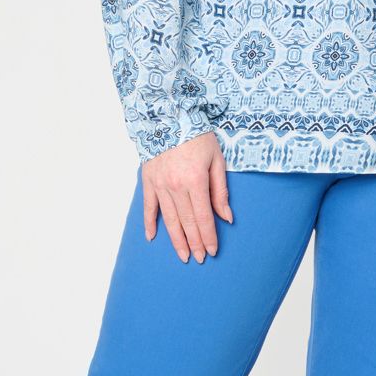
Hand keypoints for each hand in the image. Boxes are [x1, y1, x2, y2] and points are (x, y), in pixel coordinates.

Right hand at [140, 132, 233, 261]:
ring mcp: (160, 185)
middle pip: (187, 222)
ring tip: (182, 256)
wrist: (168, 116)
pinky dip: (149, 223)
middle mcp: (176, 187)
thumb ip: (220, 190)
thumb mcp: (216, 160)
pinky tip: (152, 238)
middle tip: (199, 259)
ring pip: (169, 219)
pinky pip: (148, 207)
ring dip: (176, 240)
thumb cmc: (197, 136)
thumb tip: (226, 217)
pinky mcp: (148, 181)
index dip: (209, 237)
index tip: (212, 251)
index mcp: (196, 181)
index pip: (204, 217)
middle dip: (195, 243)